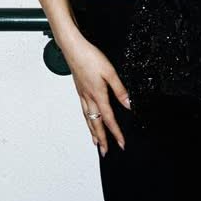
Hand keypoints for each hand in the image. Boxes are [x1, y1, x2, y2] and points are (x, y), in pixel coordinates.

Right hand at [61, 33, 129, 156]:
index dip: (116, 132)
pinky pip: (84, 111)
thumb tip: (128, 104)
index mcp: (98, 95)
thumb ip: (119, 89)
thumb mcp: (110, 72)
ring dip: (93, 132)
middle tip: (105, 152)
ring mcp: (82, 95)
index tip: (121, 143)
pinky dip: (87, 120)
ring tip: (96, 143)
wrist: (72, 49)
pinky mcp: (79, 91)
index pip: (109, 119)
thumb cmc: (89, 57)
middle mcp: (88, 98)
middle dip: (101, 139)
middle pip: (96, 124)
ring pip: (88, 119)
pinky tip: (88, 121)